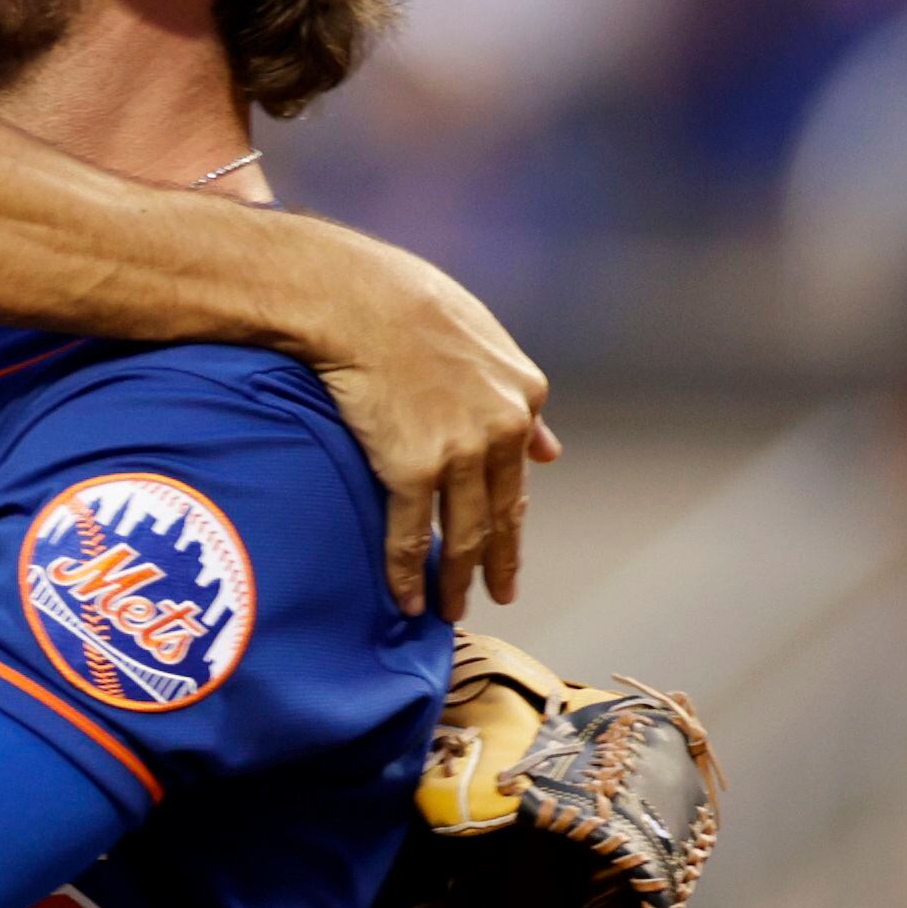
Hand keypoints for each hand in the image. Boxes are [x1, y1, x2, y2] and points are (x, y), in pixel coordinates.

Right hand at [298, 229, 561, 621]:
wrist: (356, 297)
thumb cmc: (408, 300)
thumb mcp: (483, 338)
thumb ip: (518, 397)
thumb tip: (550, 450)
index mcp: (522, 395)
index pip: (518, 472)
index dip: (511, 511)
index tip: (506, 538)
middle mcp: (499, 430)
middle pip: (501, 514)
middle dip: (500, 561)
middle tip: (500, 595)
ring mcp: (458, 453)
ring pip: (463, 536)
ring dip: (457, 581)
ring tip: (452, 610)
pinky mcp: (411, 468)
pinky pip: (409, 536)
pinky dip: (407, 575)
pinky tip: (406, 600)